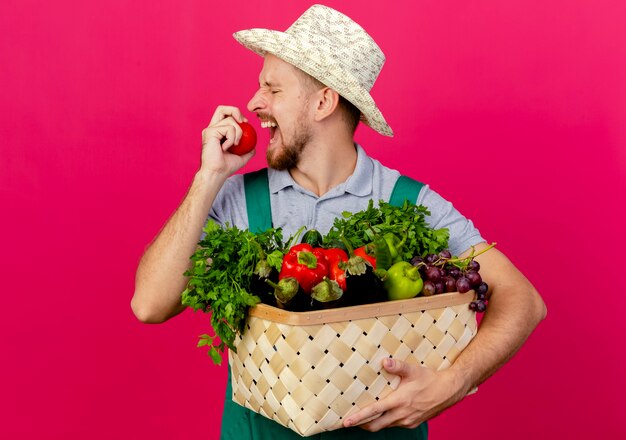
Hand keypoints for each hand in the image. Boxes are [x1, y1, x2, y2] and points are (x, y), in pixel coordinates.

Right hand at [199, 105, 254, 175]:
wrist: (217, 173)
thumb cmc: (226, 167)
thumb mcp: (241, 158)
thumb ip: (247, 151)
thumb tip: (254, 148)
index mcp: (217, 132)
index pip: (225, 115)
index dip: (236, 114)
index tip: (245, 123)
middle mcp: (212, 129)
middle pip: (222, 109)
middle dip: (235, 111)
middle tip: (244, 122)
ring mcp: (210, 130)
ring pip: (230, 120)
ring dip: (238, 133)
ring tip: (235, 145)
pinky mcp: (210, 132)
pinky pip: (228, 129)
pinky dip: (232, 138)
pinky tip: (226, 148)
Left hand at [343, 358, 465, 431]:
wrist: (449, 391)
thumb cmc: (430, 379)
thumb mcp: (413, 370)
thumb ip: (398, 366)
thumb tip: (385, 361)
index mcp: (399, 401)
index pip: (374, 412)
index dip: (358, 417)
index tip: (346, 421)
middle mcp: (402, 415)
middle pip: (376, 425)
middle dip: (361, 424)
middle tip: (350, 420)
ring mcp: (407, 421)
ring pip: (385, 425)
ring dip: (374, 422)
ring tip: (364, 416)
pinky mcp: (413, 423)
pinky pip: (395, 424)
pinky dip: (386, 421)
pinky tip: (384, 413)